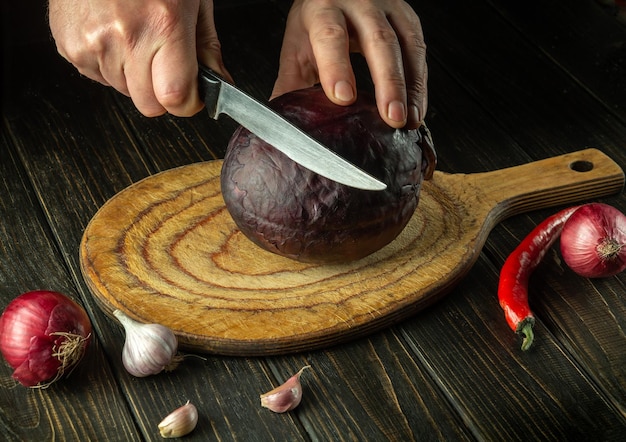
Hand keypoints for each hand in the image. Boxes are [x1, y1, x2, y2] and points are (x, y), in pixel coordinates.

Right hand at [48, 0, 230, 116]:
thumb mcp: (193, 0)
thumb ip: (207, 46)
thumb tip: (220, 81)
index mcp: (165, 25)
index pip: (176, 98)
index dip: (188, 102)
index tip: (192, 95)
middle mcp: (127, 37)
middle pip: (150, 105)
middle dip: (161, 92)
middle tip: (162, 61)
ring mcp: (94, 44)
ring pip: (124, 92)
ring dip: (134, 76)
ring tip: (133, 36)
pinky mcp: (71, 46)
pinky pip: (98, 78)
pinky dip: (108, 65)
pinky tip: (112, 34)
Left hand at [271, 0, 426, 128]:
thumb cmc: (317, 20)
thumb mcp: (297, 46)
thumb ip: (291, 83)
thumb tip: (281, 121)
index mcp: (323, 8)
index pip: (331, 35)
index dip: (337, 67)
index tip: (343, 98)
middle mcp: (359, 3)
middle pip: (378, 41)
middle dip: (388, 82)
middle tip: (390, 117)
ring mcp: (388, 8)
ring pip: (405, 45)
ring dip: (411, 87)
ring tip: (408, 120)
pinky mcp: (408, 18)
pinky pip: (418, 51)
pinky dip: (420, 84)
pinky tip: (417, 109)